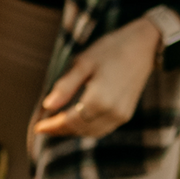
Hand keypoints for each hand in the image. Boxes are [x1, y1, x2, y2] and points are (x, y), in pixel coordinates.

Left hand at [33, 17, 161, 139]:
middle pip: (81, 130)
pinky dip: (87, 128)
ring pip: (93, 132)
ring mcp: (122, 116)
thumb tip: (47, 106)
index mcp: (99, 100)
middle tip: (43, 126)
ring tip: (56, 125)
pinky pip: (103, 128)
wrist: (142, 46)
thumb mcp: (82, 63)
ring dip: (74, 131)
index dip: (53, 126)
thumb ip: (65, 87)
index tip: (37, 128)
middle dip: (61, 130)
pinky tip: (77, 121)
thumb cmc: (109, 50)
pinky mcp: (126, 114)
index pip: (70, 121)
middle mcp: (112, 113)